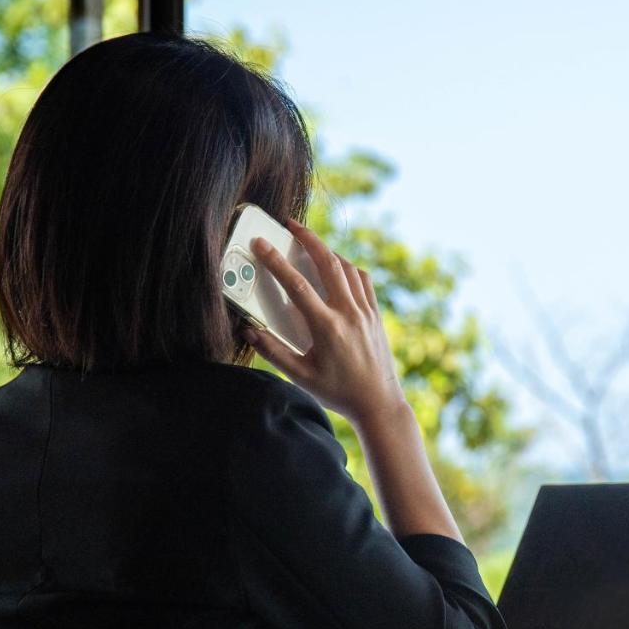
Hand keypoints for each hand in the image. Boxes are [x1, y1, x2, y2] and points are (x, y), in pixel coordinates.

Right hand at [242, 219, 404, 424]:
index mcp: (327, 327)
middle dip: (308, 239)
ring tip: (311, 243)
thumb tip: (249, 330)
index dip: (276, 261)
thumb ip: (273, 351)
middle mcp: (349, 314)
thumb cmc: (338, 393)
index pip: (297, 285)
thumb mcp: (300, 376)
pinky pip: (364, 281)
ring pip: (348, 268)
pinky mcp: (376, 315)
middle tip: (290, 224)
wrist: (379, 404)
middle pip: (328, 263)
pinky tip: (339, 267)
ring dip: (328, 251)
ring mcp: (366, 312)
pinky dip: (349, 268)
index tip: (260, 244)